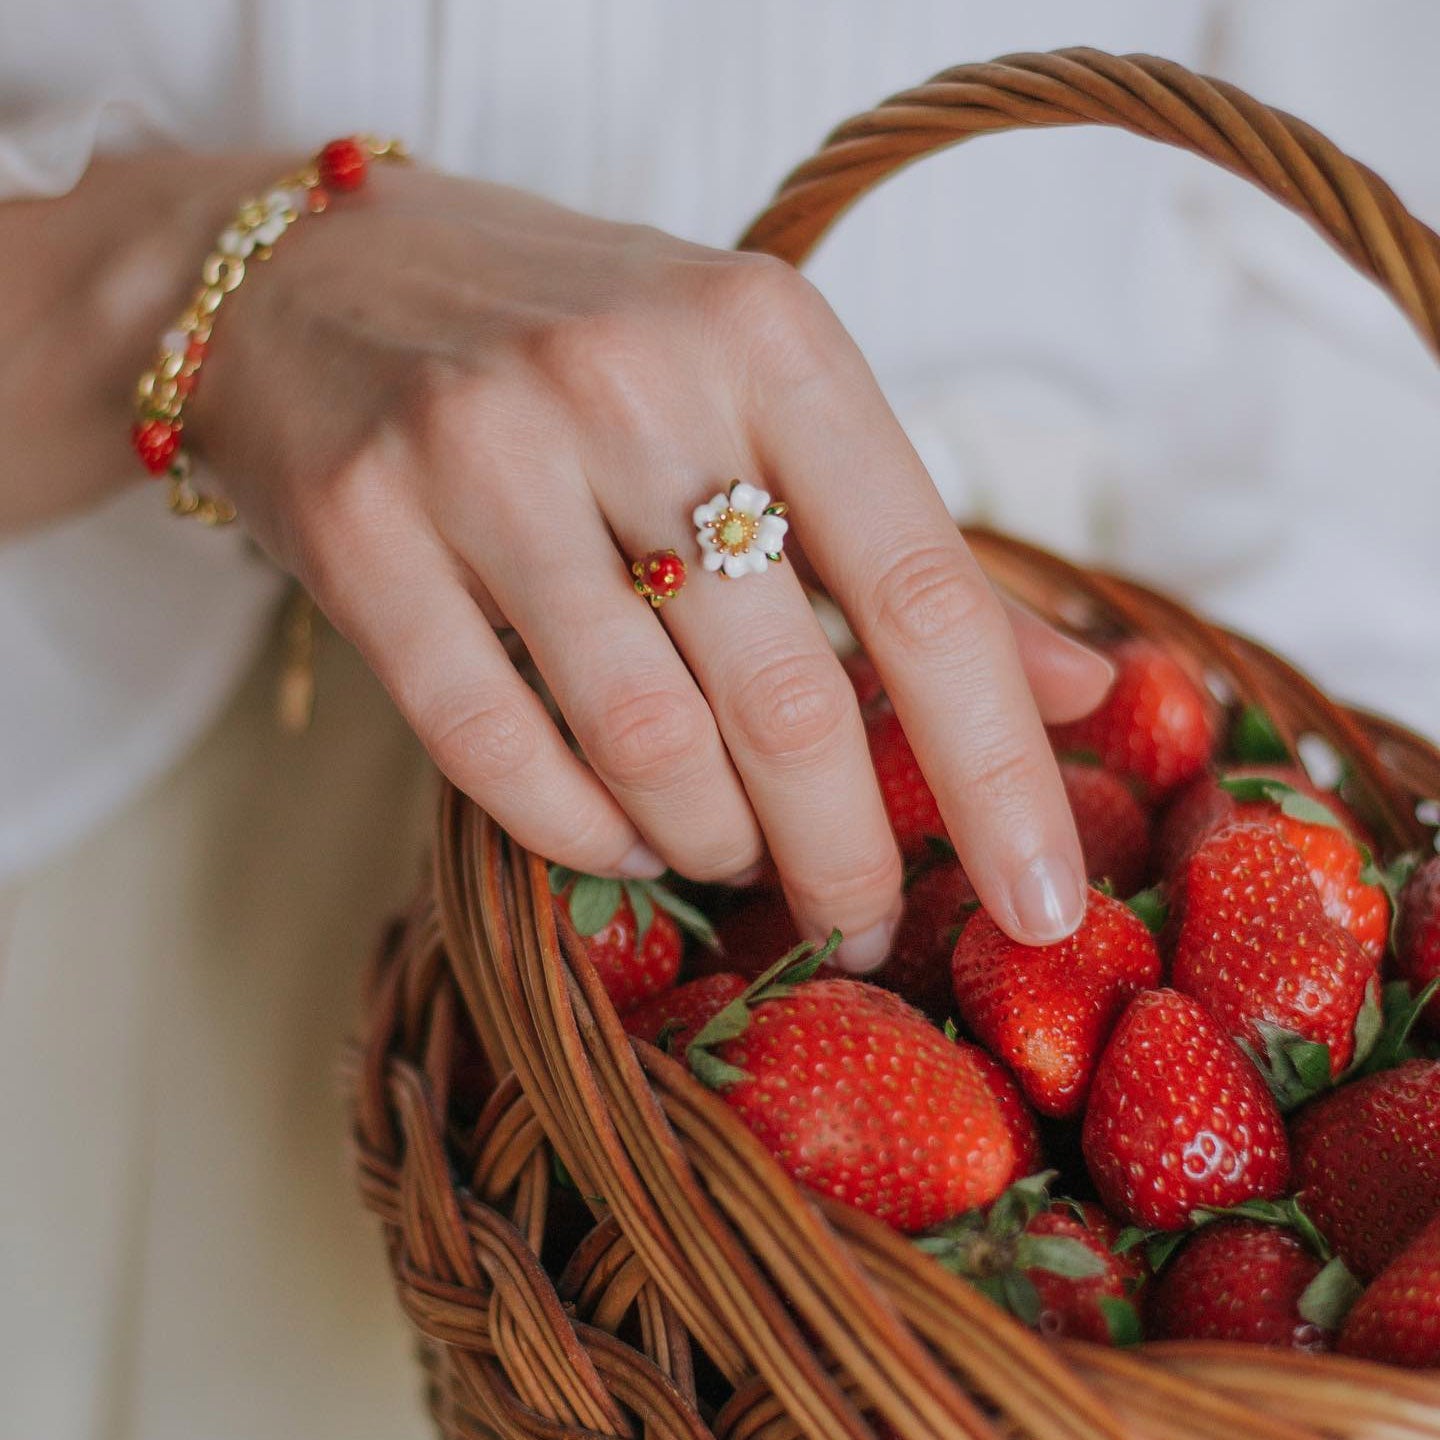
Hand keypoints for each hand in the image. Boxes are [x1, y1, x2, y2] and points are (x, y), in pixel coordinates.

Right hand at [191, 161, 1111, 967]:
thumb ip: (911, 547)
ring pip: (644, 738)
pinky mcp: (361, 525)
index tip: (1043, 906)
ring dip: (711, 842)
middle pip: (788, 700)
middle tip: (862, 925)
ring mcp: (482, 449)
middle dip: (846, 858)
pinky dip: (575, 830)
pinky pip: (491, 743)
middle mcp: (633, 379)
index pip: (924, 592)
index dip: (999, 773)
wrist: (315, 277)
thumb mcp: (763, 397)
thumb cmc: (579, 342)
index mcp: (770, 337)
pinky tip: (617, 841)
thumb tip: (1087, 690)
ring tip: (732, 855)